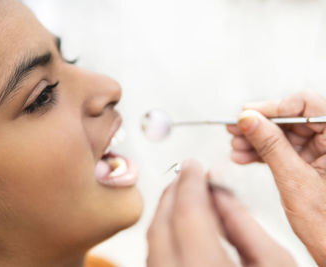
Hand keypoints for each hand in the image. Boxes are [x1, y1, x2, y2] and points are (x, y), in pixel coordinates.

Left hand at [146, 159, 295, 266]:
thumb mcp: (273, 264)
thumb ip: (241, 223)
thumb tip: (219, 190)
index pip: (187, 215)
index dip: (189, 183)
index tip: (194, 166)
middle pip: (161, 227)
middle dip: (173, 194)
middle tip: (187, 175)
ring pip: (152, 243)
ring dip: (165, 213)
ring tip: (184, 195)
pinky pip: (154, 259)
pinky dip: (164, 235)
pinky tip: (179, 225)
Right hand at [228, 90, 325, 265]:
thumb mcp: (295, 181)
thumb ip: (271, 146)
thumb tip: (249, 119)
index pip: (308, 105)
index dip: (274, 106)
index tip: (247, 114)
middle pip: (293, 118)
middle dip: (260, 125)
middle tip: (235, 129)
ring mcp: (324, 152)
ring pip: (285, 134)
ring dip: (257, 140)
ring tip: (236, 147)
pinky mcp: (313, 162)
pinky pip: (285, 149)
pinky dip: (263, 153)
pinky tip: (244, 156)